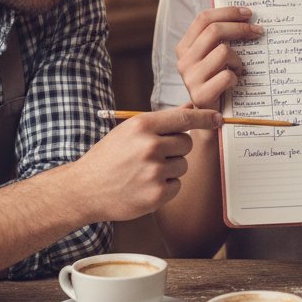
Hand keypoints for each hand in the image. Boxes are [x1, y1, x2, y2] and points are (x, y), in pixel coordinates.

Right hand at [76, 106, 221, 221]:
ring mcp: (153, 171)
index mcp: (142, 125)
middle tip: (155, 155)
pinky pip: (177, 185)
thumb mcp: (129, 131)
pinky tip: (145, 185)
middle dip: (177, 149)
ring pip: (183, 165)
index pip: (184, 118)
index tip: (218, 119)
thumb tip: (190, 107)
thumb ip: (161, 121)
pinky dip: (166, 187)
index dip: (205, 118)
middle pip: (187, 143)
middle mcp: (150, 146)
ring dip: (170, 169)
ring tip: (145, 171)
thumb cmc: (108, 157)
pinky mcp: (156, 195)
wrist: (83, 189)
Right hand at [175, 6, 263, 109]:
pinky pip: (227, 75)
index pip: (203, 18)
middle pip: (214, 30)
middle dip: (240, 28)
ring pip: (224, 52)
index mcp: (185, 47)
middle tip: (257, 31)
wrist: (209, 118)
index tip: (248, 13)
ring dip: (238, 60)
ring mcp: (190, 78)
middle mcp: (184, 60)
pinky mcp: (200, 95)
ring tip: (238, 68)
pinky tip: (235, 83)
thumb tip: (246, 16)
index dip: (227, 12)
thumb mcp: (214, 57)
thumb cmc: (217, 81)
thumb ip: (220, 39)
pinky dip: (237, 77)